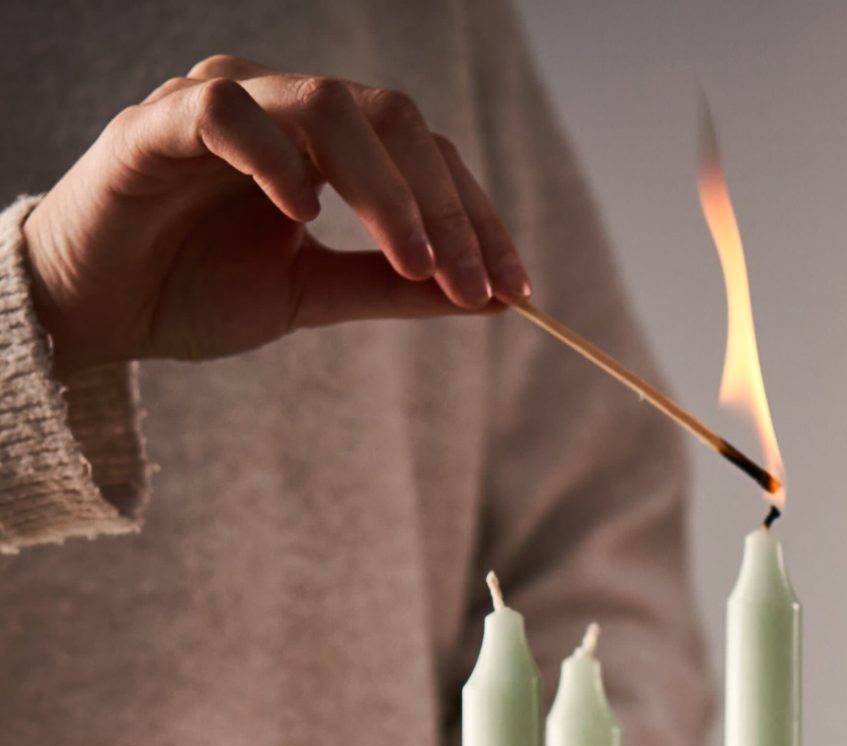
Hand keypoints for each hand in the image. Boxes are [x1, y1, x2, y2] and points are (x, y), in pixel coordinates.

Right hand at [22, 57, 527, 373]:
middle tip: (473, 286)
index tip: (515, 290)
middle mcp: (278, 109)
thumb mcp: (314, 295)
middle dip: (446, 208)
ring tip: (412, 262)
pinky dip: (277, 157)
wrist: (100, 308)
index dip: (476, 218)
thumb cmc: (197, 289)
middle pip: (391, 120)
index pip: (423, 155)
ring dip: (385, 189)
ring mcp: (219, 105)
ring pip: (326, 107)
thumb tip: (490, 299)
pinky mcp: (158, 123)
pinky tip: (304, 216)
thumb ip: (393, 289)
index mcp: (322, 145)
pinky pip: (226, 110)